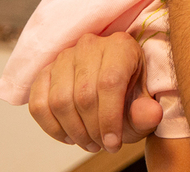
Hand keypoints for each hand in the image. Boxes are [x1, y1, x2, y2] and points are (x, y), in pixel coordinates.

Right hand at [28, 33, 161, 152]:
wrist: (113, 84)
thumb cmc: (130, 93)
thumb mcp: (144, 104)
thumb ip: (147, 112)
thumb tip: (151, 114)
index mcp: (120, 46)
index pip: (109, 83)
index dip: (110, 119)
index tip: (113, 144)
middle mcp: (90, 45)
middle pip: (84, 95)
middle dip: (92, 129)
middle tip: (101, 145)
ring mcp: (64, 56)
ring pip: (59, 101)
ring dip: (73, 131)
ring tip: (88, 143)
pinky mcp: (45, 71)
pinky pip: (38, 104)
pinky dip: (51, 127)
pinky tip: (68, 135)